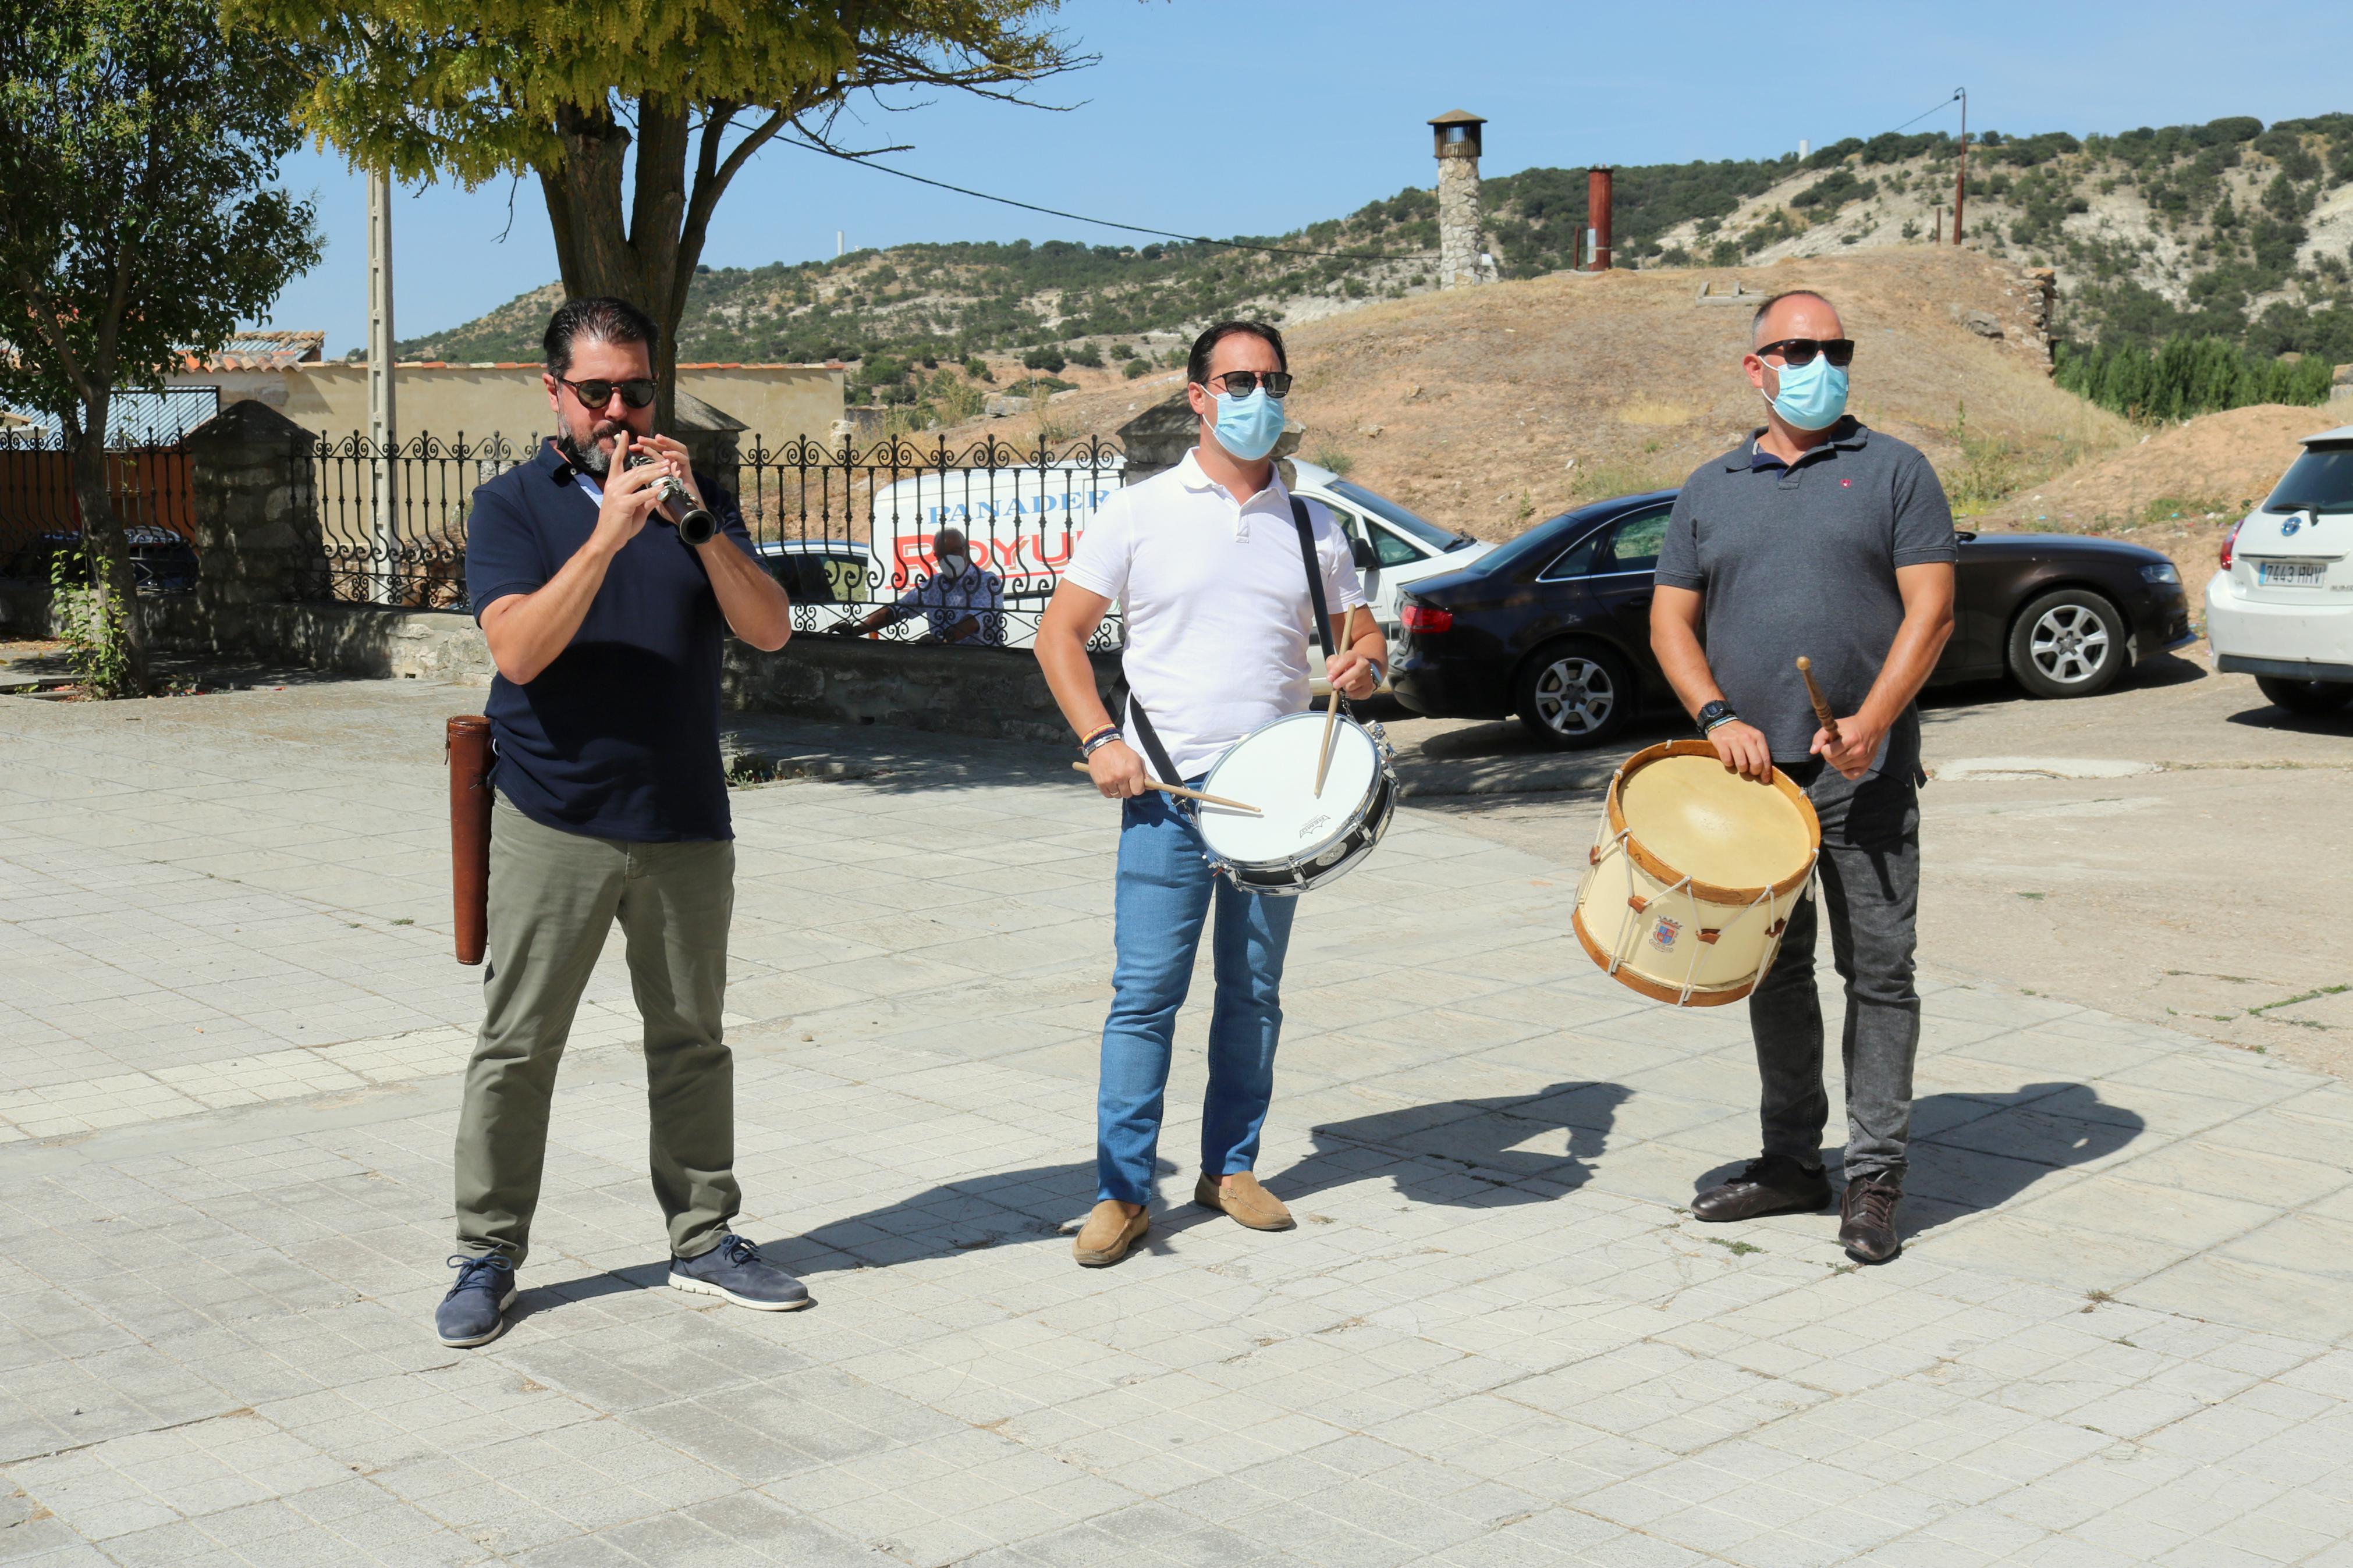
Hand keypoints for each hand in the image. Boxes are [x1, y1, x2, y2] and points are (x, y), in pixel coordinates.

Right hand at [590, 431, 667, 552]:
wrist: (608, 539)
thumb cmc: (620, 524)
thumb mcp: (635, 508)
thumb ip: (646, 499)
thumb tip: (659, 493)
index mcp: (613, 483)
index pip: (616, 461)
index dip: (620, 447)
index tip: (624, 434)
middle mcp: (613, 485)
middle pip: (635, 469)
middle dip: (652, 464)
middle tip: (666, 460)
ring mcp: (617, 494)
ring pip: (638, 478)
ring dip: (655, 473)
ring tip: (668, 469)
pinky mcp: (622, 504)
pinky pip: (640, 495)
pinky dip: (652, 491)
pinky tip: (663, 488)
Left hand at [641, 434, 704, 511]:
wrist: (686, 518)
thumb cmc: (671, 509)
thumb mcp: (653, 496)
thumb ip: (647, 488)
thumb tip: (634, 483)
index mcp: (664, 471)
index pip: (653, 455)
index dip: (643, 449)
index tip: (632, 447)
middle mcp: (673, 468)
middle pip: (663, 449)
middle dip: (652, 442)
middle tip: (639, 438)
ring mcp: (682, 469)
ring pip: (678, 449)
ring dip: (668, 442)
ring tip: (657, 438)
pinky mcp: (689, 473)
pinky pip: (684, 460)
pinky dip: (676, 455)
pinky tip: (667, 453)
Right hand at [1087, 740, 1146, 798]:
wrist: (1103, 745)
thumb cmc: (1121, 751)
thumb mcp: (1137, 759)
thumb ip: (1145, 774)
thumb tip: (1151, 787)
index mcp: (1132, 770)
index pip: (1138, 791)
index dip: (1138, 788)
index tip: (1135, 784)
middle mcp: (1121, 777)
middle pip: (1128, 794)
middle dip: (1128, 789)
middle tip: (1125, 781)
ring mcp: (1109, 780)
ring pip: (1117, 795)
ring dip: (1118, 790)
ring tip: (1117, 780)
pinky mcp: (1100, 782)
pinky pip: (1107, 795)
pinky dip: (1110, 791)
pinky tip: (1110, 783)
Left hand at [1326, 650, 1377, 700]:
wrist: (1358, 672)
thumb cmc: (1344, 666)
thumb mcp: (1335, 661)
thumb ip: (1331, 665)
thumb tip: (1331, 676)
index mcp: (1354, 656)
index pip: (1346, 660)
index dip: (1336, 669)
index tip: (1329, 678)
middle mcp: (1364, 665)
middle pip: (1356, 672)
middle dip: (1343, 680)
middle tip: (1335, 685)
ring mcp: (1368, 677)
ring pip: (1353, 686)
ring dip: (1344, 688)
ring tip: (1344, 684)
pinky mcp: (1369, 688)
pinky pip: (1355, 695)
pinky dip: (1349, 694)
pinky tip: (1350, 689)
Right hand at [1707, 719, 1773, 781]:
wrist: (1721, 721)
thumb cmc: (1740, 733)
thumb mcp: (1753, 737)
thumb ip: (1759, 750)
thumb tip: (1764, 770)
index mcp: (1758, 737)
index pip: (1765, 758)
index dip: (1766, 771)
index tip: (1764, 779)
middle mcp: (1747, 738)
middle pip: (1755, 763)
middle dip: (1754, 771)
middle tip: (1751, 773)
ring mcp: (1734, 740)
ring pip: (1741, 764)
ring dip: (1741, 769)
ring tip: (1739, 766)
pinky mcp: (1721, 743)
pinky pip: (1727, 761)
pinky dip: (1729, 764)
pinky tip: (1729, 759)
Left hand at [1812, 714, 1884, 780]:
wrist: (1871, 726)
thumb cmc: (1850, 726)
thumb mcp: (1834, 726)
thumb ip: (1820, 737)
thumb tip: (1813, 751)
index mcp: (1851, 739)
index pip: (1829, 753)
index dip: (1825, 749)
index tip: (1829, 743)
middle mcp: (1859, 751)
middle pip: (1834, 762)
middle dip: (1830, 755)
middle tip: (1835, 748)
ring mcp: (1864, 759)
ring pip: (1840, 768)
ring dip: (1837, 762)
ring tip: (1842, 752)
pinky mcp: (1867, 765)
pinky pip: (1851, 776)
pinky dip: (1846, 771)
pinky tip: (1846, 761)